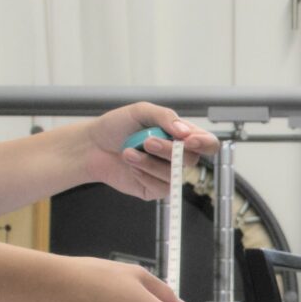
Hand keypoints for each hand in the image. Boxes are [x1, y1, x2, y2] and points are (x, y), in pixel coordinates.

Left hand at [81, 103, 221, 200]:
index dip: (204, 143)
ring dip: (149, 163)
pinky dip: (143, 174)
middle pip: (191, 161)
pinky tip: (131, 165)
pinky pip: (159, 188)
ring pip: (173, 176)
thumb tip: (185, 132)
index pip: (208, 144)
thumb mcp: (141, 111)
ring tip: (128, 152)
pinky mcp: (154, 189)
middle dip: (169, 151)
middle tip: (147, 141)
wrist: (92, 146)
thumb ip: (165, 117)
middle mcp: (178, 157)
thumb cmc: (117, 126)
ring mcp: (167, 175)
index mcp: (182, 136)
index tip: (187, 140)